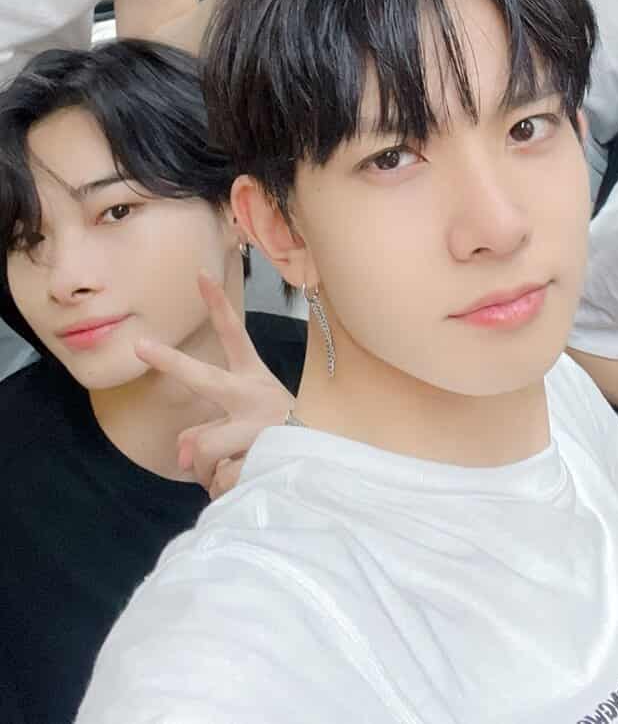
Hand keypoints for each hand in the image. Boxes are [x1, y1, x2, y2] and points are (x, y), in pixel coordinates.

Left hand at [134, 271, 294, 498]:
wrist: (329, 466)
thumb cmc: (282, 438)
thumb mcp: (246, 424)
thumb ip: (205, 432)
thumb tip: (180, 455)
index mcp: (252, 380)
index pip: (234, 335)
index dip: (217, 303)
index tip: (199, 274)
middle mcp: (254, 396)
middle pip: (205, 379)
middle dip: (170, 361)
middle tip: (140, 344)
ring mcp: (258, 426)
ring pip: (201, 449)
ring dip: (204, 472)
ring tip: (229, 474)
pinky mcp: (262, 458)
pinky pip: (217, 481)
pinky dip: (222, 492)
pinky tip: (246, 486)